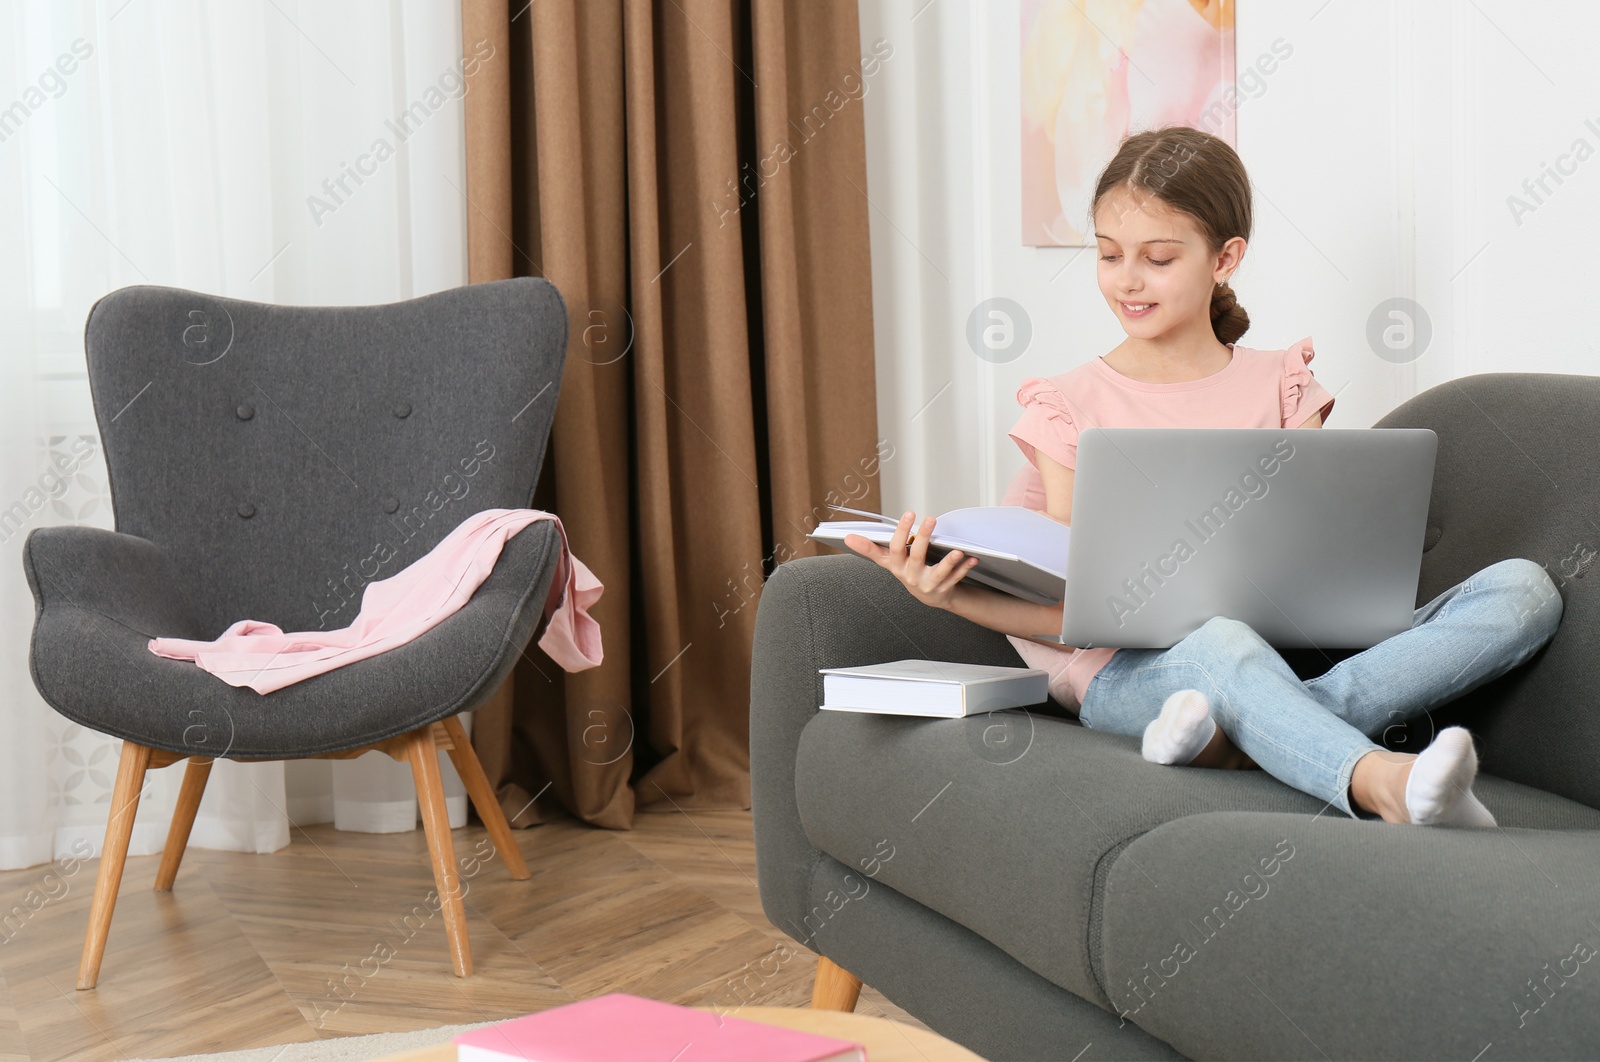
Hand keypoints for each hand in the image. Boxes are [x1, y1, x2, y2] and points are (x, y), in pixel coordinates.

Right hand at [843, 511, 980, 609]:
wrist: (930, 597)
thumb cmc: (908, 572)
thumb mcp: (888, 561)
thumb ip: (870, 548)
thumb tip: (848, 537)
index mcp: (897, 566)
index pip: (895, 548)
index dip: (901, 532)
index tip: (908, 513)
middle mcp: (911, 576)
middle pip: (916, 556)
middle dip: (924, 537)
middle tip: (930, 518)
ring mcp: (928, 584)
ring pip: (939, 572)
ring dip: (949, 562)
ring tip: (957, 550)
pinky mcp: (944, 589)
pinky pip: (956, 578)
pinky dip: (964, 568)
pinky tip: (972, 558)